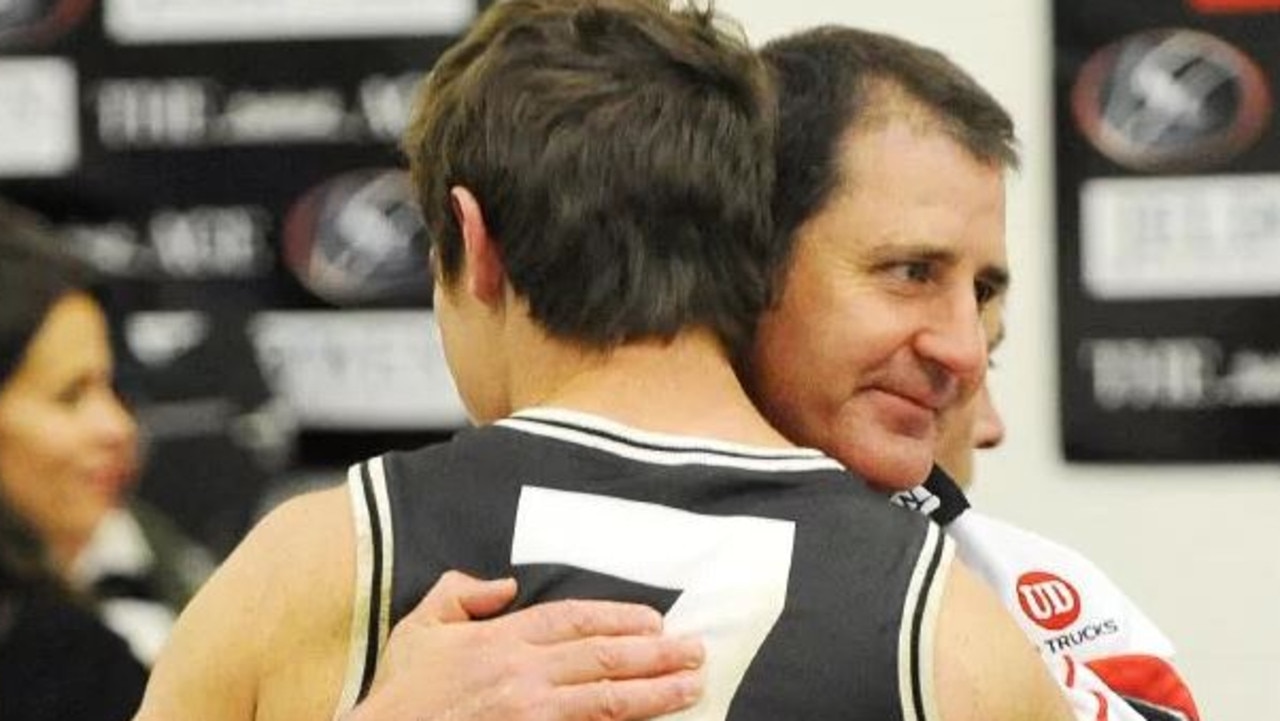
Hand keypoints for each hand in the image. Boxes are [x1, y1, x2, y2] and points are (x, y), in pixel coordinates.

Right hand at [345, 570, 703, 720]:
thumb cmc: (401, 693)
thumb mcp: (420, 627)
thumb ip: (460, 594)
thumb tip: (503, 585)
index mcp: (501, 640)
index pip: (575, 620)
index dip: (620, 618)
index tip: (656, 620)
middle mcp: (522, 674)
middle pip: (603, 658)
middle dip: (655, 654)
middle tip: (696, 652)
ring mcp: (529, 715)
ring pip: (605, 700)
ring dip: (654, 693)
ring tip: (691, 688)